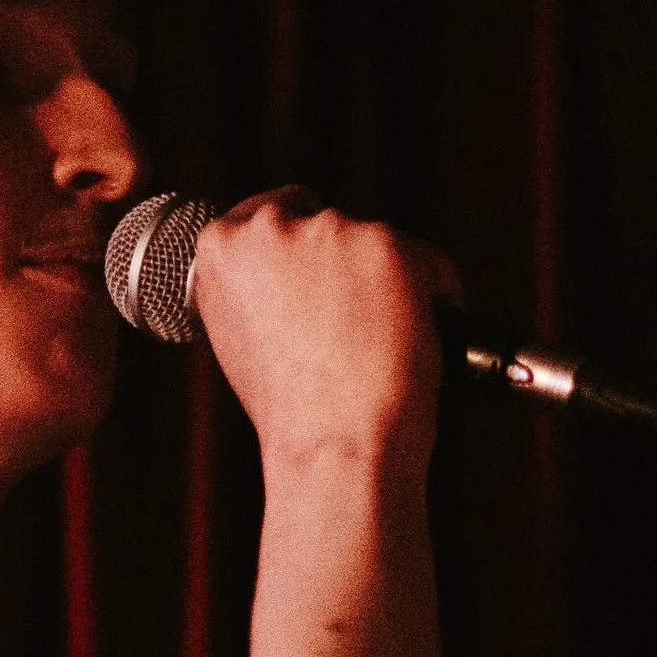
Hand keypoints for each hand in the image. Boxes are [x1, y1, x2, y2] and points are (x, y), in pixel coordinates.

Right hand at [188, 190, 458, 480]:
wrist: (332, 442)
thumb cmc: (291, 412)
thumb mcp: (243, 338)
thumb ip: (262, 291)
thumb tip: (301, 278)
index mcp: (222, 249)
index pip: (267, 214)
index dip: (300, 243)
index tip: (318, 265)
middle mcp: (269, 228)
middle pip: (325, 222)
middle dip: (345, 263)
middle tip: (356, 323)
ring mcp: (328, 230)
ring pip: (376, 243)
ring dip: (388, 281)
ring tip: (382, 344)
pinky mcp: (384, 242)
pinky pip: (427, 259)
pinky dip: (435, 294)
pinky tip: (420, 336)